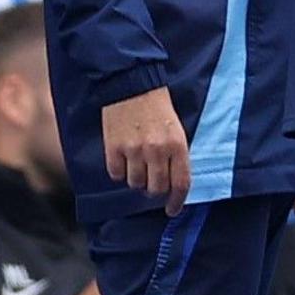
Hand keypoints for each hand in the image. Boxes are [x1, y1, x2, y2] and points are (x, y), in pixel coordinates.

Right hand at [102, 85, 189, 214]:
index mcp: (177, 145)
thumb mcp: (176, 129)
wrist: (131, 85)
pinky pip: (116, 174)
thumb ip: (176, 154)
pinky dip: (119, 172)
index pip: (180, 183)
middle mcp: (156, 150)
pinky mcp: (113, 148)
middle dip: (155, 190)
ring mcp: (133, 150)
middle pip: (156, 188)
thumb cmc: (158, 106)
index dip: (177, 201)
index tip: (172, 209)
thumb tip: (173, 181)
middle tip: (153, 183)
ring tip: (138, 165)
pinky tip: (123, 160)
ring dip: (137, 180)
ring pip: (135, 184)